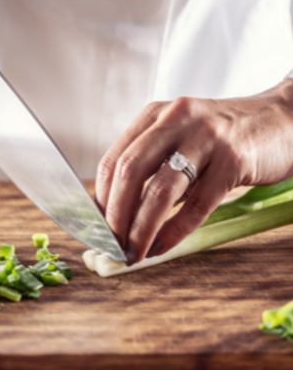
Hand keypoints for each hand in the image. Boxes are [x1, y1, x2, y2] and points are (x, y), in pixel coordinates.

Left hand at [95, 78, 292, 263]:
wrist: (283, 120)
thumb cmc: (223, 138)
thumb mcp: (179, 138)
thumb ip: (151, 166)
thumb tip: (117, 214)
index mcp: (155, 116)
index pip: (113, 160)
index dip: (101, 199)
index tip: (96, 227)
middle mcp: (176, 121)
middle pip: (130, 172)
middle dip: (115, 216)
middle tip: (110, 245)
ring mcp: (206, 138)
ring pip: (160, 190)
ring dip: (140, 228)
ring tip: (133, 253)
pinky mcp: (234, 160)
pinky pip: (196, 204)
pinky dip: (174, 231)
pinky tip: (162, 246)